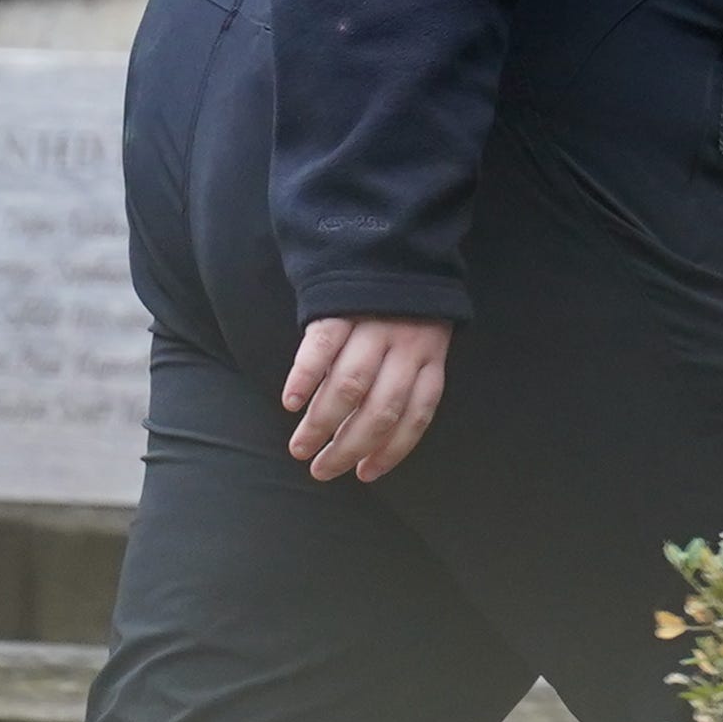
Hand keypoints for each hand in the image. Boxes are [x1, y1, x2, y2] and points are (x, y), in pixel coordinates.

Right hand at [282, 314, 451, 482]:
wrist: (389, 248)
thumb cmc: (404, 312)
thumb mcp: (422, 343)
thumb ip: (404, 383)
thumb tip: (371, 443)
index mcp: (431, 358)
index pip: (417, 415)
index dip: (392, 450)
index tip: (365, 473)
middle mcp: (406, 345)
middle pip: (380, 409)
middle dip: (349, 447)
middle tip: (323, 470)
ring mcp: (373, 326)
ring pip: (350, 385)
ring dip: (321, 423)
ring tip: (301, 448)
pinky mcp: (340, 309)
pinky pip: (322, 347)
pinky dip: (305, 377)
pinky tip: (291, 401)